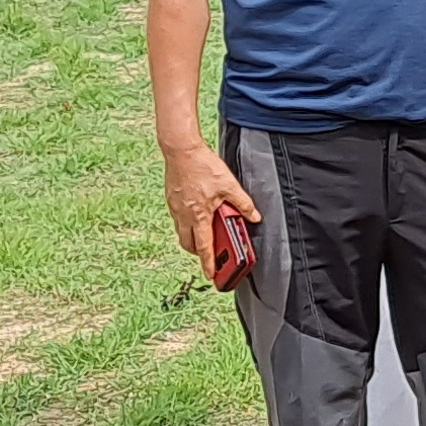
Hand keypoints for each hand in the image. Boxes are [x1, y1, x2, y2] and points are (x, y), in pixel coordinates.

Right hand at [164, 144, 257, 271]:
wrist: (181, 150)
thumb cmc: (202, 166)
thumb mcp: (229, 185)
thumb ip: (243, 203)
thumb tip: (255, 216)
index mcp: (199, 215)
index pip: (204, 247)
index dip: (208, 263)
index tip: (210, 275)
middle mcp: (184, 215)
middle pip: (188, 244)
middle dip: (199, 252)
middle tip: (209, 253)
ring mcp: (175, 208)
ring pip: (182, 232)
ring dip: (192, 237)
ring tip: (205, 232)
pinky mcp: (171, 200)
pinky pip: (178, 219)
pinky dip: (187, 223)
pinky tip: (197, 213)